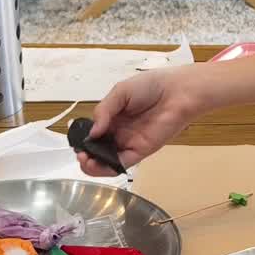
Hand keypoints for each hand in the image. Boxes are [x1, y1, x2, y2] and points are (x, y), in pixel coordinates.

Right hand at [76, 66, 205, 175]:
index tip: (76, 142)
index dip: (83, 139)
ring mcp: (130, 142)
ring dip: (94, 165)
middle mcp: (120, 132)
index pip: (93, 133)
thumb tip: (93, 132)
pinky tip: (98, 164)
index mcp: (113, 117)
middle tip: (80, 154)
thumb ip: (104, 110)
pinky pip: (123, 163)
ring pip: (108, 161)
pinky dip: (109, 167)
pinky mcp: (142, 150)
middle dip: (86, 155)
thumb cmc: (152, 86)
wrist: (178, 91)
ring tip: (85, 161)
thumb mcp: (120, 92)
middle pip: (98, 150)